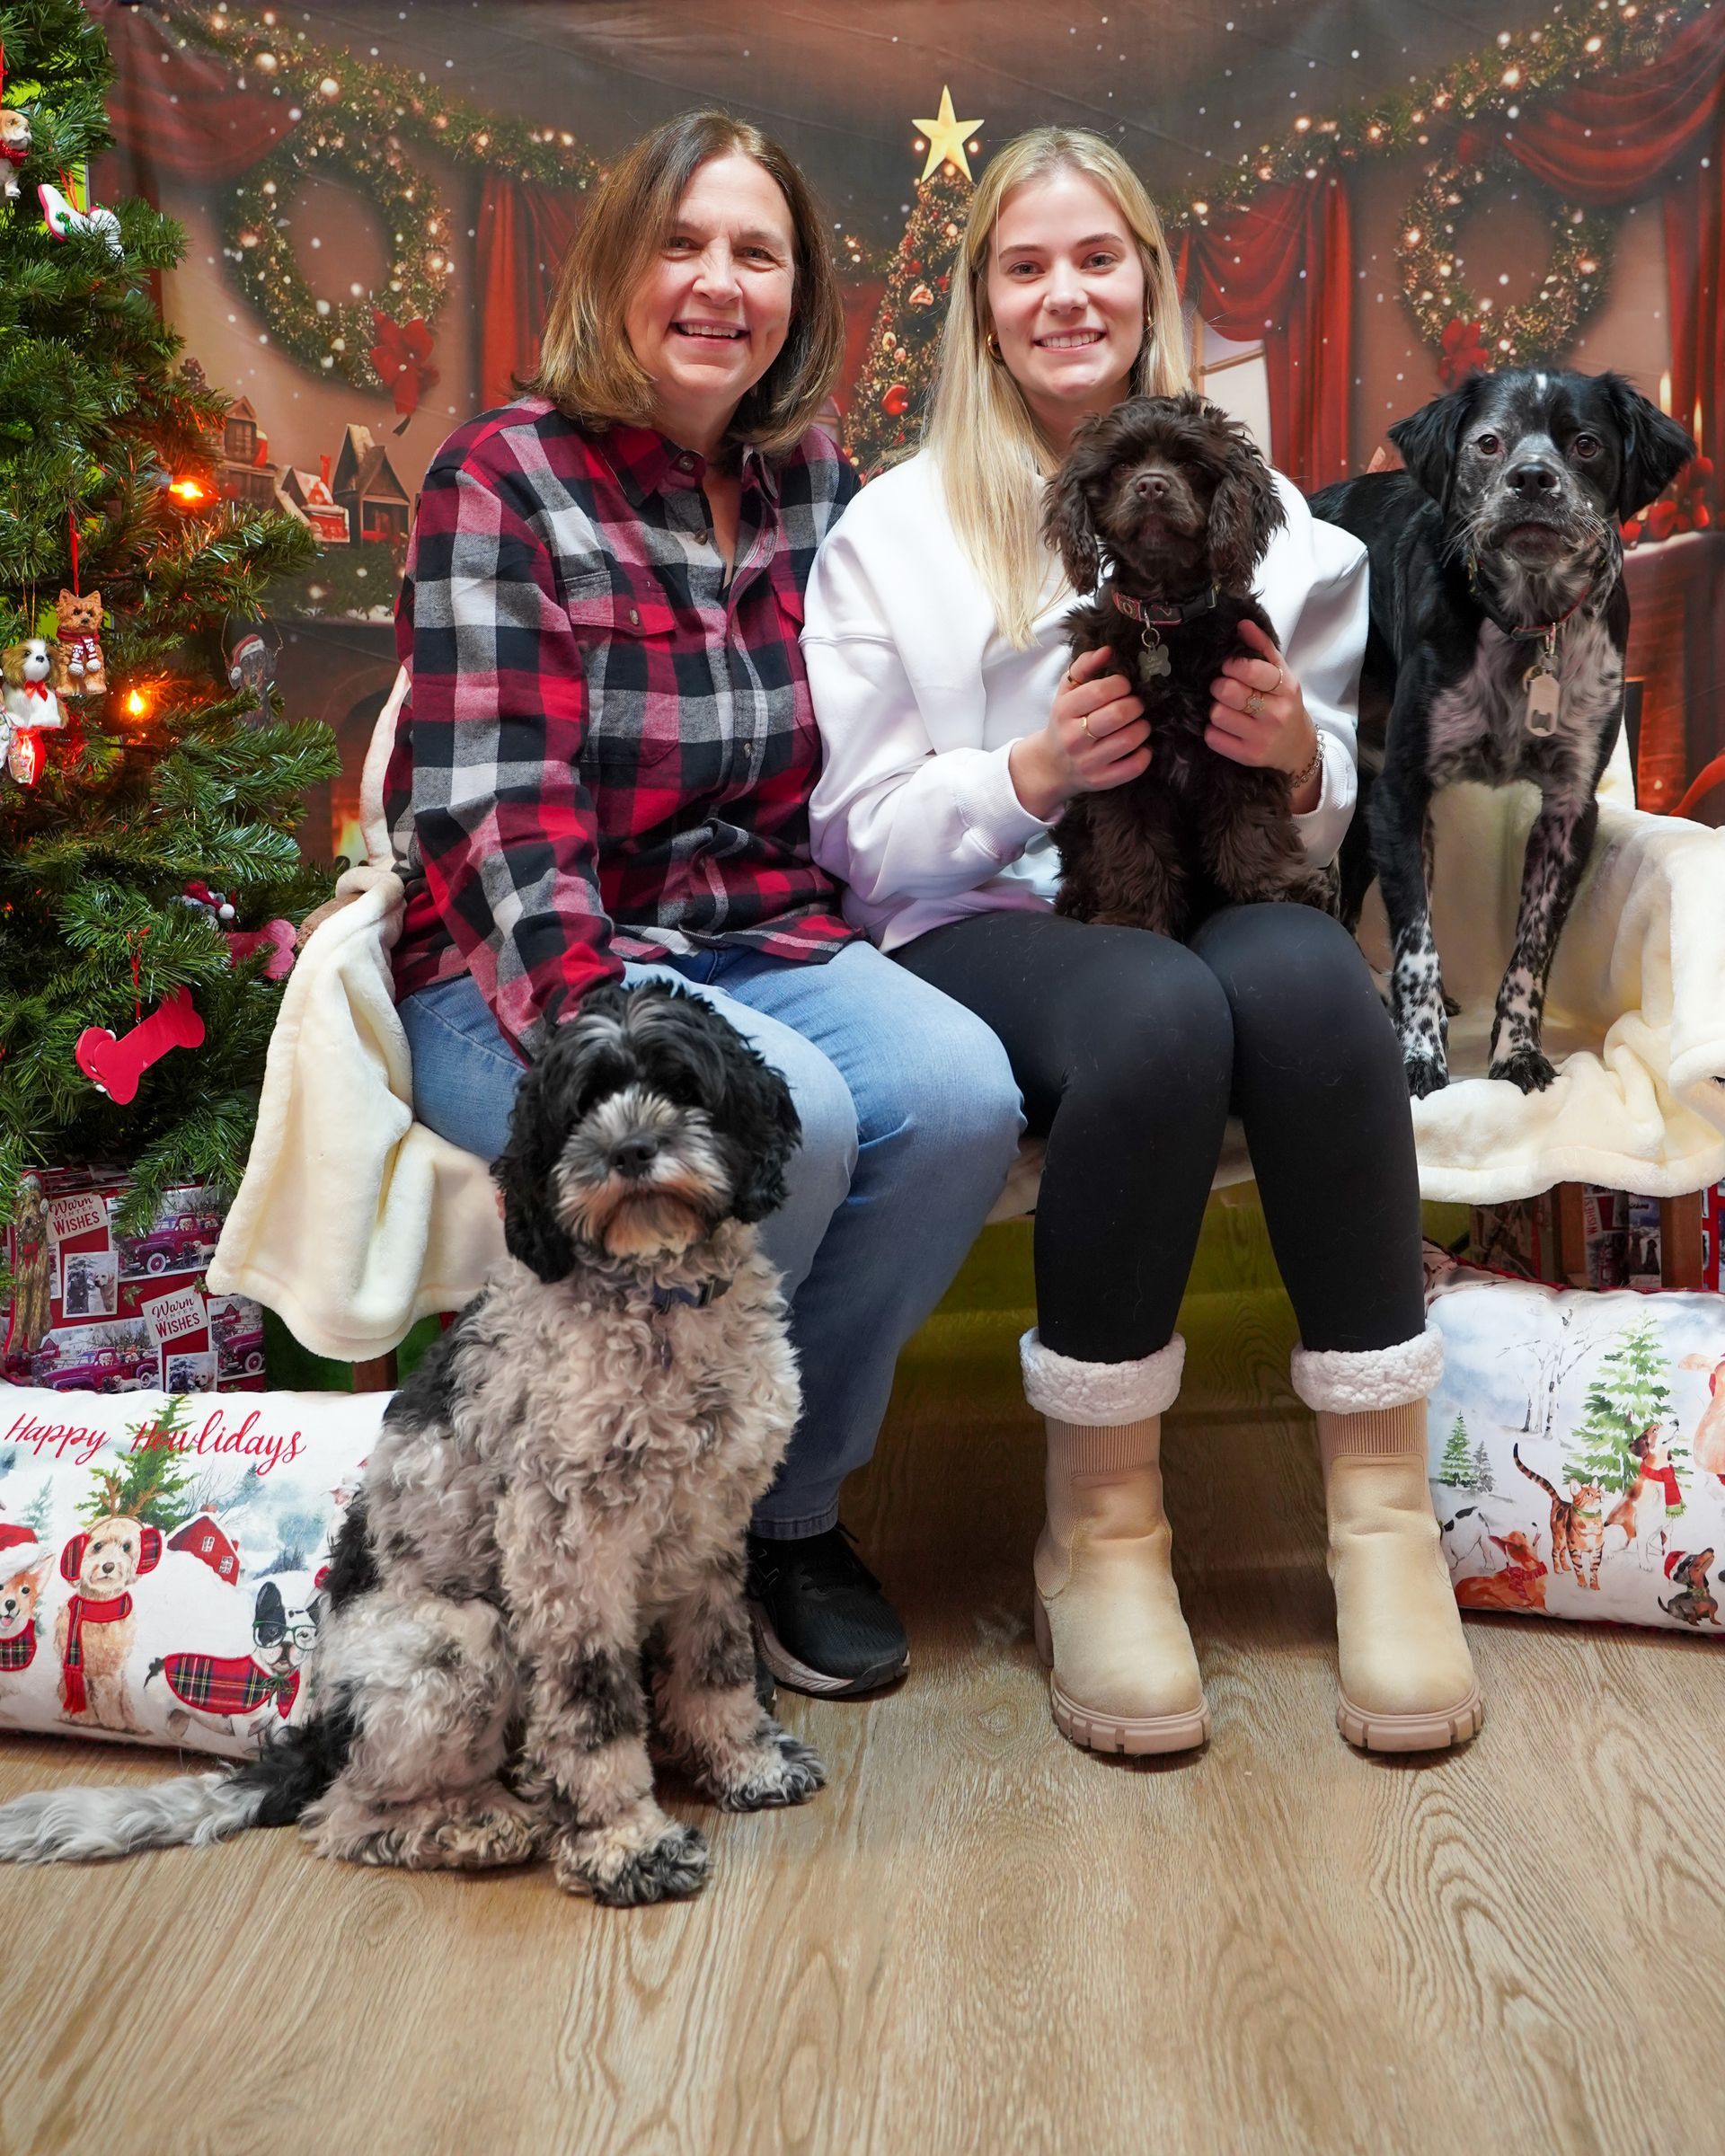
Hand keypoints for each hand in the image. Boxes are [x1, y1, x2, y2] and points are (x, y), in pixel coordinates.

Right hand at [1009, 643, 1150, 821]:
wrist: (1051, 765)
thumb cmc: (1065, 722)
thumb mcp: (1067, 692)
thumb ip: (1084, 667)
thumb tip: (1108, 650)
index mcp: (1064, 711)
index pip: (1099, 691)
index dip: (1121, 684)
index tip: (1124, 686)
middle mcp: (1074, 738)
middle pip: (1118, 714)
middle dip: (1135, 704)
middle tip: (1135, 705)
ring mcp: (1088, 762)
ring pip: (1129, 739)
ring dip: (1142, 727)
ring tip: (1139, 723)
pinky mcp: (1101, 780)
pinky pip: (1133, 766)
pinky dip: (1145, 754)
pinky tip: (1140, 746)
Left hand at [1207, 618, 1321, 811]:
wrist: (1298, 748)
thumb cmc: (1284, 705)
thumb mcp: (1281, 675)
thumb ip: (1262, 648)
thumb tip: (1241, 623)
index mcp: (1285, 688)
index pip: (1250, 670)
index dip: (1231, 665)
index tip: (1228, 667)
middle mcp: (1276, 714)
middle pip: (1228, 691)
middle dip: (1219, 686)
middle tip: (1223, 688)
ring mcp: (1262, 738)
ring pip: (1217, 714)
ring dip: (1215, 709)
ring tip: (1225, 709)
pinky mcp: (1248, 756)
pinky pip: (1214, 738)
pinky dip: (1213, 731)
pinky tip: (1224, 728)